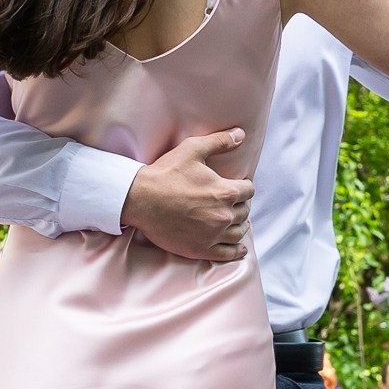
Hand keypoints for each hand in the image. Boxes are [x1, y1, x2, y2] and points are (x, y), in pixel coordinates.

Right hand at [122, 129, 254, 262]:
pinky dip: (237, 251)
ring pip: (239, 232)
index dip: (243, 186)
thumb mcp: (192, 149)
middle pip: (245, 211)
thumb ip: (219, 141)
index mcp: (226, 192)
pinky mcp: (202, 249)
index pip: (249, 190)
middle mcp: (224, 215)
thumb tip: (241, 134)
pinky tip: (239, 248)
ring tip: (235, 221)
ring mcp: (214, 235)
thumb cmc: (165, 173)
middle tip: (231, 202)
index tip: (236, 186)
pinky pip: (228, 253)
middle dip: (240, 205)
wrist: (140, 200)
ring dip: (239, 225)